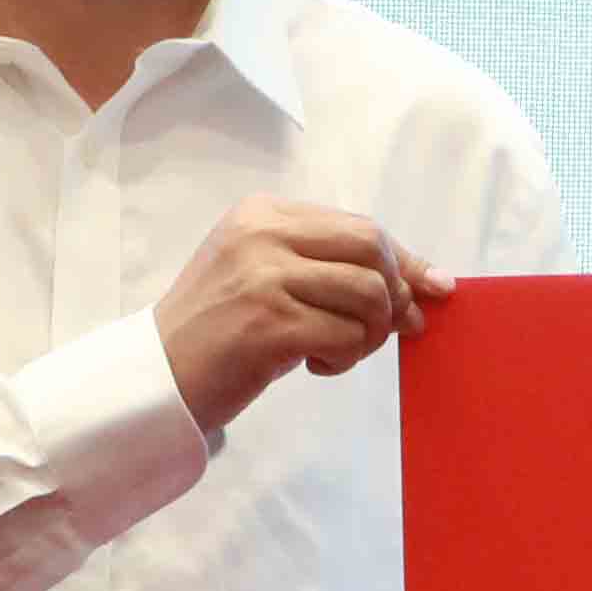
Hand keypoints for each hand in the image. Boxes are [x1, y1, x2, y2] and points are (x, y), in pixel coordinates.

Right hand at [157, 198, 443, 429]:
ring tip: (337, 351)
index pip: (360, 227)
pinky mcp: (268, 323)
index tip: (433, 291)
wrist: (157, 377)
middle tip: (384, 332)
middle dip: (394, 294)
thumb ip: (334, 271)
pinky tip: (315, 365)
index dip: (404, 262)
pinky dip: (346, 358)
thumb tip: (427, 287)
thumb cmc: (220, 332)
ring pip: (368, 294)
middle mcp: (263, 234)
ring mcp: (263, 276)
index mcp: (264, 213)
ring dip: (370, 334)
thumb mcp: (272, 281)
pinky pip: (347, 336)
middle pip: (372, 249)